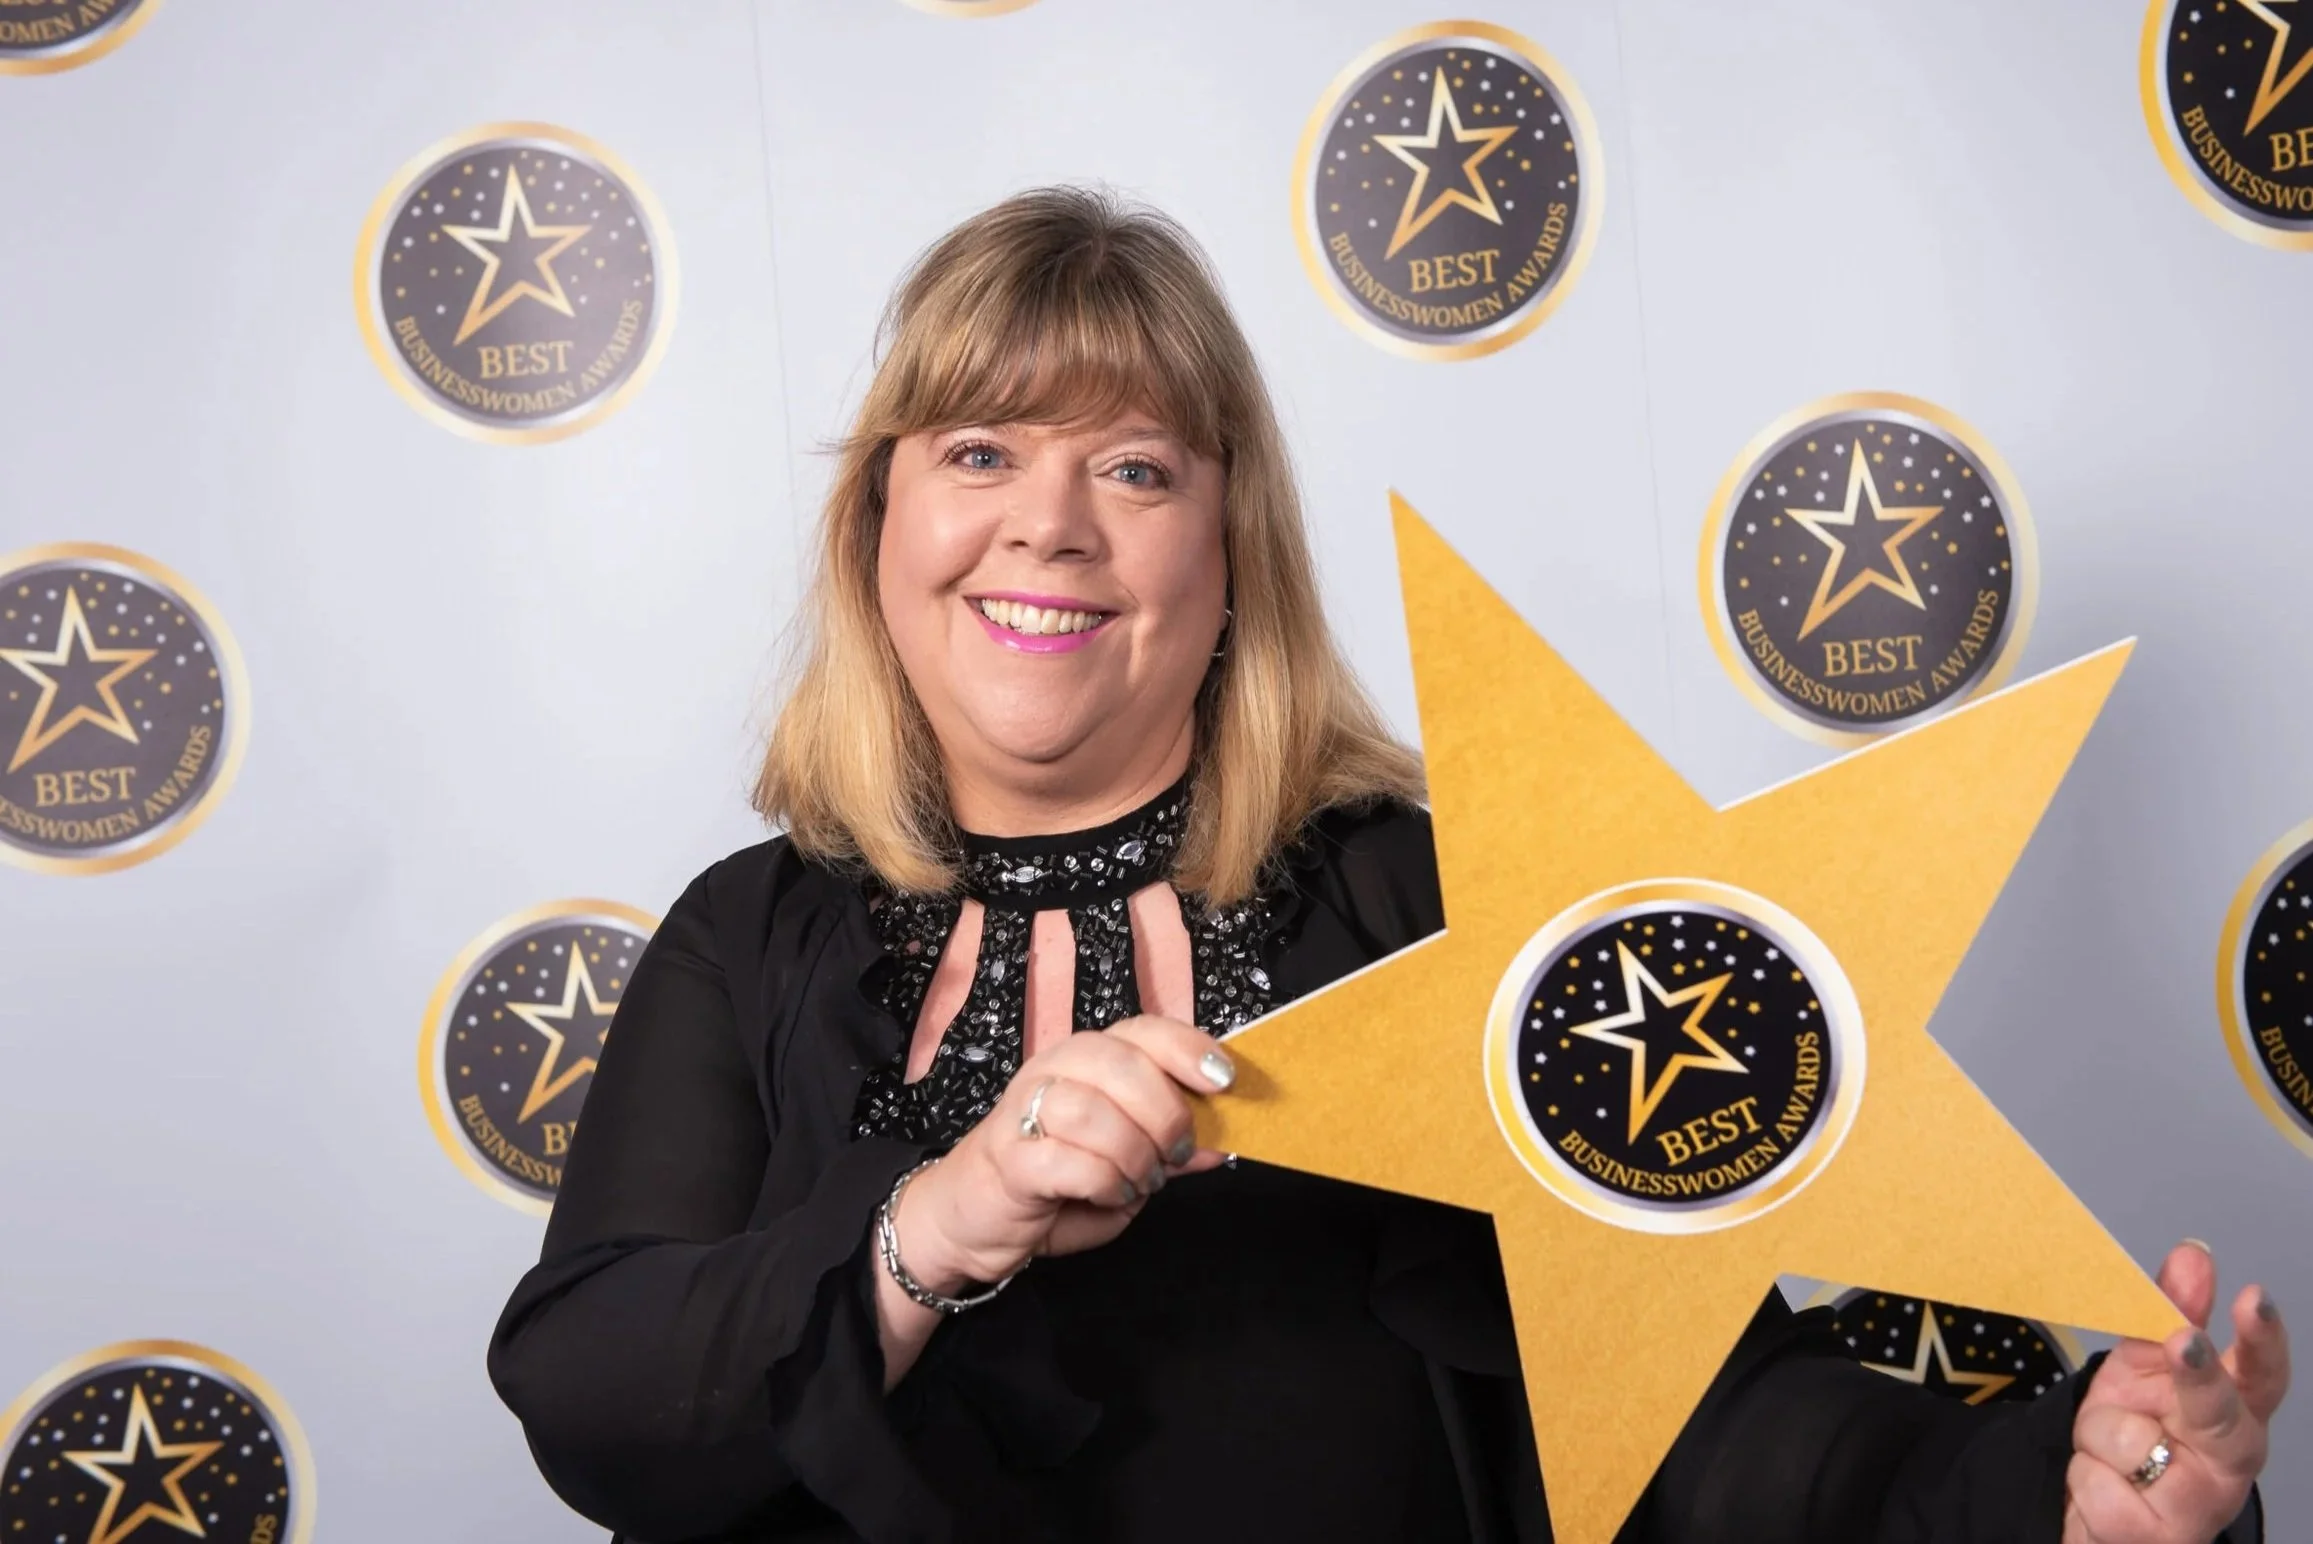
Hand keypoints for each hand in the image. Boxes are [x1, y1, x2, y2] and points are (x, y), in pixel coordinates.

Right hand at [893, 1015, 1232, 1291]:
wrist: (972, 1218)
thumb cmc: (1055, 1181)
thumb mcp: (1126, 1163)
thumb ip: (1169, 1149)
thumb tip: (1222, 1143)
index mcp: (1089, 1059)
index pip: (1143, 1030)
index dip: (1187, 1048)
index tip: (1224, 1080)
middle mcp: (1055, 1069)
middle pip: (1122, 1063)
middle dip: (1166, 1113)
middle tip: (1175, 1153)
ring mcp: (1026, 1109)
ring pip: (1093, 1110)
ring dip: (1133, 1152)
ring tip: (1139, 1180)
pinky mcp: (1009, 1156)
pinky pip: (1069, 1160)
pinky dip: (1104, 1181)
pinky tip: (1109, 1194)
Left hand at [2063, 1241, 2289, 1543]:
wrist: (2102, 1516)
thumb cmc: (2137, 1438)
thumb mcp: (2142, 1368)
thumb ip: (2166, 1313)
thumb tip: (2193, 1255)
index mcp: (2234, 1411)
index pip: (2260, 1373)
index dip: (2261, 1339)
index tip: (2253, 1299)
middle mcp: (2230, 1459)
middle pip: (2216, 1410)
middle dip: (2196, 1376)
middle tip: (2181, 1342)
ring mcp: (2199, 1504)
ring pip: (2131, 1439)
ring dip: (2099, 1435)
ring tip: (2109, 1451)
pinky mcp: (2159, 1537)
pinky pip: (2098, 1482)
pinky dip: (2085, 1476)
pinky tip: (2103, 1487)